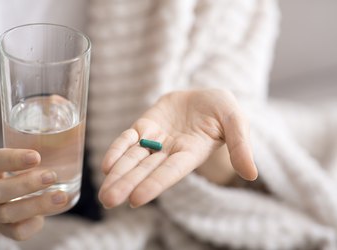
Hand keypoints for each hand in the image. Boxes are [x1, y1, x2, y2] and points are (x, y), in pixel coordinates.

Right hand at [0, 148, 68, 240]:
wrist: (4, 194)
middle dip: (26, 185)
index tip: (36, 156)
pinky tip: (43, 218)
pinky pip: (14, 232)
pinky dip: (31, 225)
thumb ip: (40, 142)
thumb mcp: (22, 153)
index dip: (12, 159)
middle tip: (51, 176)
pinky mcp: (2, 228)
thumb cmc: (20, 168)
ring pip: (7, 213)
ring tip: (61, 197)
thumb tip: (71, 125)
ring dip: (36, 205)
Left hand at [99, 89, 256, 207]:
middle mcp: (170, 150)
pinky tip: (106, 165)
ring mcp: (155, 139)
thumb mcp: (236, 121)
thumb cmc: (222, 110)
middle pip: (146, 170)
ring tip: (103, 193)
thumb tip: (252, 175)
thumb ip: (241, 145)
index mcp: (191, 152)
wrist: (203, 96)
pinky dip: (117, 150)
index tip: (136, 199)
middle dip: (128, 184)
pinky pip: (128, 139)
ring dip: (118, 174)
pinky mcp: (145, 126)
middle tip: (108, 201)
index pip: (172, 171)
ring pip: (133, 158)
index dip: (155, 184)